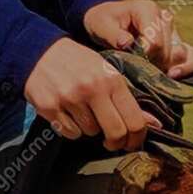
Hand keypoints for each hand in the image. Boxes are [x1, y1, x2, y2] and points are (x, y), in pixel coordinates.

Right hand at [22, 38, 157, 150]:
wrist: (37, 50)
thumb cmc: (76, 62)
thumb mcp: (104, 72)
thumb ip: (127, 98)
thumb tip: (155, 124)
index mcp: (110, 79)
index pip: (135, 120)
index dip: (137, 138)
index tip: (132, 142)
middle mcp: (92, 89)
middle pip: (115, 132)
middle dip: (116, 142)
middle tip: (112, 142)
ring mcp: (69, 99)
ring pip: (91, 133)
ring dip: (89, 128)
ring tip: (82, 112)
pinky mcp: (50, 107)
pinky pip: (70, 133)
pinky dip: (71, 128)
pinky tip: (67, 112)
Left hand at [78, 0, 192, 78]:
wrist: (106, 19)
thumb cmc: (103, 20)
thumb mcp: (101, 25)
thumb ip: (113, 35)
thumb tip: (127, 43)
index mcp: (148, 9)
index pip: (155, 40)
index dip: (145, 56)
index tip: (132, 61)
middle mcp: (164, 18)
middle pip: (168, 50)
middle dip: (154, 64)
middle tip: (138, 69)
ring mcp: (173, 30)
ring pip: (182, 54)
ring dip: (169, 67)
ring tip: (153, 73)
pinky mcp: (177, 41)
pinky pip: (190, 56)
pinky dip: (185, 67)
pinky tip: (173, 76)